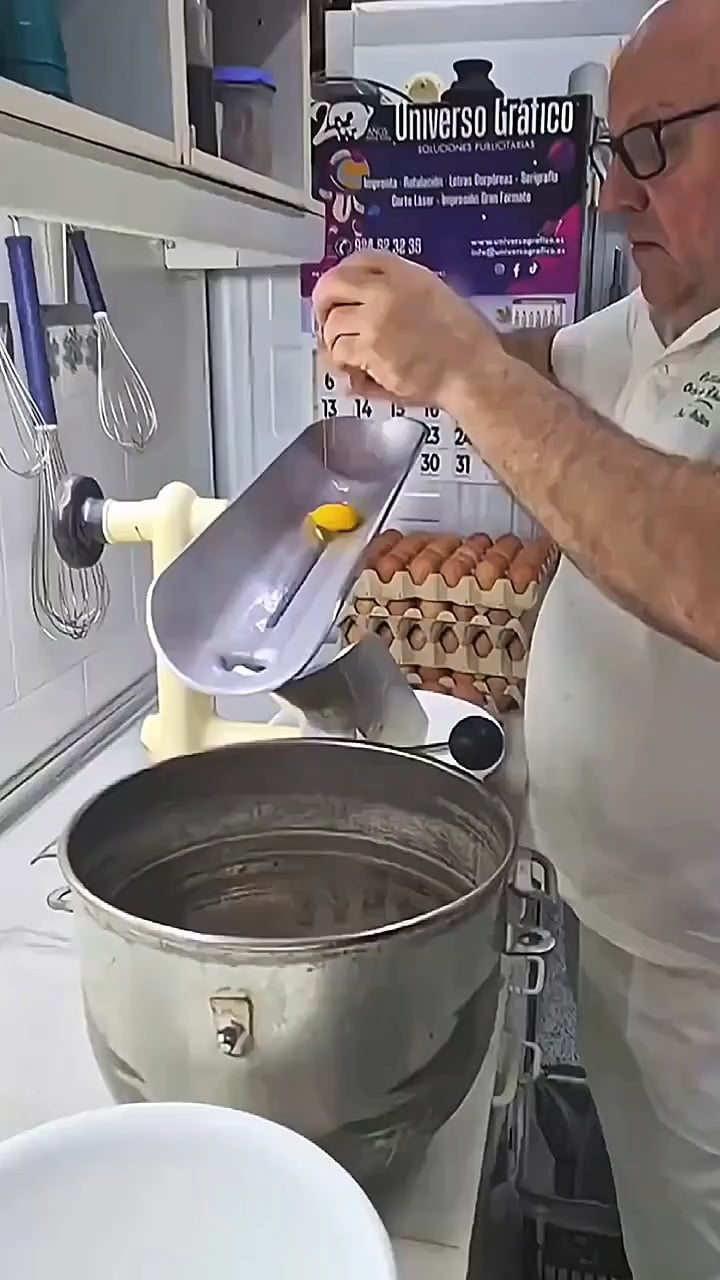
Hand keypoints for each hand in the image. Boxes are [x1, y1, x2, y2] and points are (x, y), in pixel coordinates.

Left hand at [312, 251, 502, 409]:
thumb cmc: (466, 342)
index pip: (358, 259)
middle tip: (327, 323)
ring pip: (332, 323)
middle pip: (333, 283)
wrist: (472, 372)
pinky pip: (340, 352)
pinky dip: (344, 365)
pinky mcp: (371, 349)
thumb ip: (405, 292)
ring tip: (349, 356)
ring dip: (335, 342)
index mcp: (406, 273)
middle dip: (323, 304)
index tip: (339, 293)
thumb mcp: (439, 296)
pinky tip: (358, 373)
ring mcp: (376, 319)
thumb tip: (372, 303)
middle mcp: (386, 290)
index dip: (342, 276)